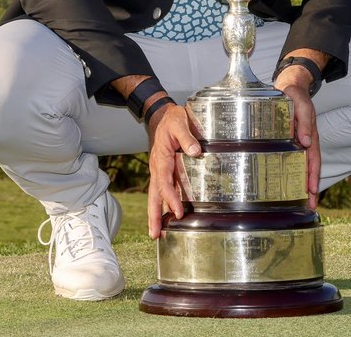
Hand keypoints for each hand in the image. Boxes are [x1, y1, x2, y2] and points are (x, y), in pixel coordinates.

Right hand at [145, 102, 201, 238]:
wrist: (161, 115)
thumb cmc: (171, 119)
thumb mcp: (180, 123)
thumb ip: (187, 137)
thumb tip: (196, 152)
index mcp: (161, 158)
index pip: (164, 182)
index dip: (171, 198)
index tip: (179, 212)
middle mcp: (157, 168)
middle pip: (154, 195)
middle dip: (154, 216)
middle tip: (155, 235)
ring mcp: (159, 171)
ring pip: (155, 196)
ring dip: (155, 215)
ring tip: (156, 235)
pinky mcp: (164, 171)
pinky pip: (161, 191)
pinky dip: (162, 205)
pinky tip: (167, 218)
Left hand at [272, 60, 321, 208]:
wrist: (289, 86)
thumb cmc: (295, 95)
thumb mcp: (300, 104)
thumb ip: (304, 121)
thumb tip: (306, 142)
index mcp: (310, 135)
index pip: (313, 160)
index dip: (313, 177)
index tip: (311, 192)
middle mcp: (306, 142)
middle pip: (311, 168)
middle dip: (311, 187)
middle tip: (311, 206)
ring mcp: (299, 142)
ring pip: (303, 166)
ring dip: (304, 184)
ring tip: (303, 202)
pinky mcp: (291, 141)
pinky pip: (294, 159)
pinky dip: (294, 173)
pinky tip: (289, 183)